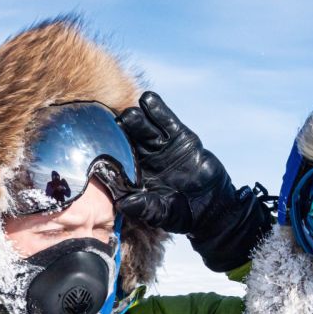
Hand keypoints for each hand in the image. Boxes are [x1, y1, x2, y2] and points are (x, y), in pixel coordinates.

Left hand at [116, 92, 231, 235]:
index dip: (110, 152)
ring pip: (144, 127)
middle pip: (128, 139)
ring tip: (131, 114)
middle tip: (115, 125)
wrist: (213, 205)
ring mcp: (161, 146)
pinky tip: (148, 100)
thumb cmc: (184, 214)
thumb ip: (146, 207)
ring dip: (136, 119)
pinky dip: (158, 110)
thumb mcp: (164, 213)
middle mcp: (145, 158)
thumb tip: (124, 204)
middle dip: (121, 131)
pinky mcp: (180, 137)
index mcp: (136, 176)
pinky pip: (166, 121)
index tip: (99, 144)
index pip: (119, 160)